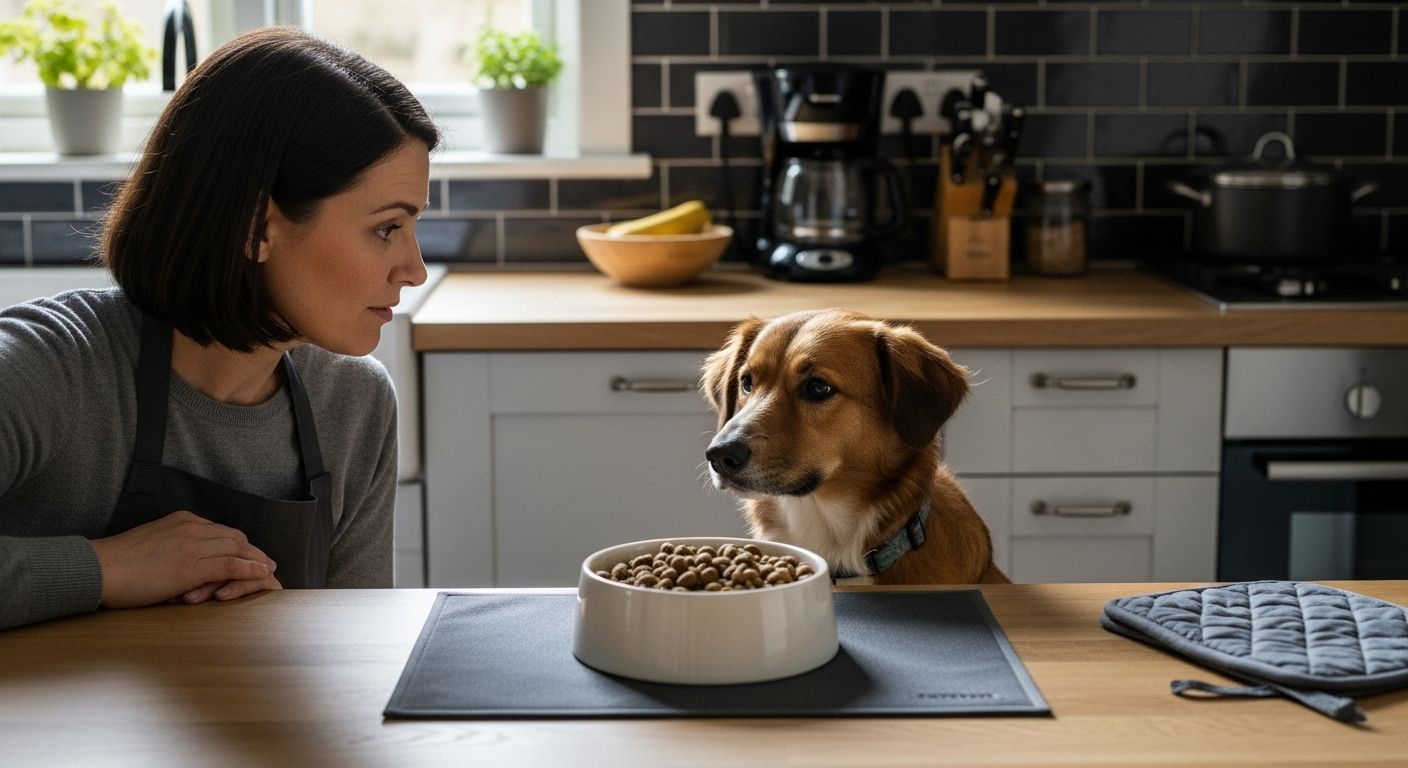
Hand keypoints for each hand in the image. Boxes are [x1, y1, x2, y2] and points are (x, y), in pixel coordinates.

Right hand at [90, 510, 280, 608]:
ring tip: (271, 571)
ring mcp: (193, 546)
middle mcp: (192, 528)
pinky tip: (264, 573)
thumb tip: (185, 565)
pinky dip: (251, 569)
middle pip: (235, 537)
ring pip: (237, 549)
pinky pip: (230, 565)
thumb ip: (173, 547)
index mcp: (182, 521)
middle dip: (254, 551)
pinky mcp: (191, 566)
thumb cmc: (118, 563)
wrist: (99, 568)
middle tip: (268, 563)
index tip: (250, 553)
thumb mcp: (151, 545)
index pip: (220, 530)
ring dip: (257, 561)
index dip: (239, 543)